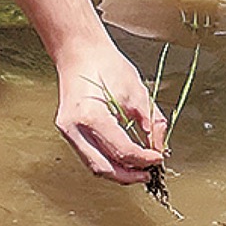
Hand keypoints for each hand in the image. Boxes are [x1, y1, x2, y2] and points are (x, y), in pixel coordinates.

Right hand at [56, 41, 166, 183]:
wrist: (80, 51)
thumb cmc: (106, 64)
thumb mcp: (137, 90)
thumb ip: (150, 121)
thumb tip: (158, 145)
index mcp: (91, 115)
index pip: (121, 149)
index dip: (143, 158)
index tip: (158, 158)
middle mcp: (74, 128)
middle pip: (104, 167)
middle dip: (129, 174)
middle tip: (148, 172)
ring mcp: (67, 131)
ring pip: (94, 166)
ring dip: (118, 172)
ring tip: (137, 169)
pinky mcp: (67, 131)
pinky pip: (89, 155)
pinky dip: (107, 160)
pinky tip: (122, 158)